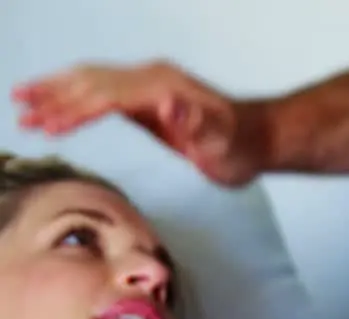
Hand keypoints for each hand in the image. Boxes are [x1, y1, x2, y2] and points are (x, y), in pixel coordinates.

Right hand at [11, 61, 267, 186]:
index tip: (50, 127)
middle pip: (91, 81)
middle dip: (54, 97)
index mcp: (162, 88)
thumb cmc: (241, 147)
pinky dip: (74, 94)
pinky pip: (102, 89)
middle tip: (20, 114)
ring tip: (21, 103)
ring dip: (56, 91)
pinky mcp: (148, 95)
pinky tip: (55, 105)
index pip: (107, 96)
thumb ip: (196, 123)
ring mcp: (149, 83)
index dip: (77, 111)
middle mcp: (152, 78)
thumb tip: (169, 104)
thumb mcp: (222, 142)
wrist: (261, 137)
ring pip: (92, 80)